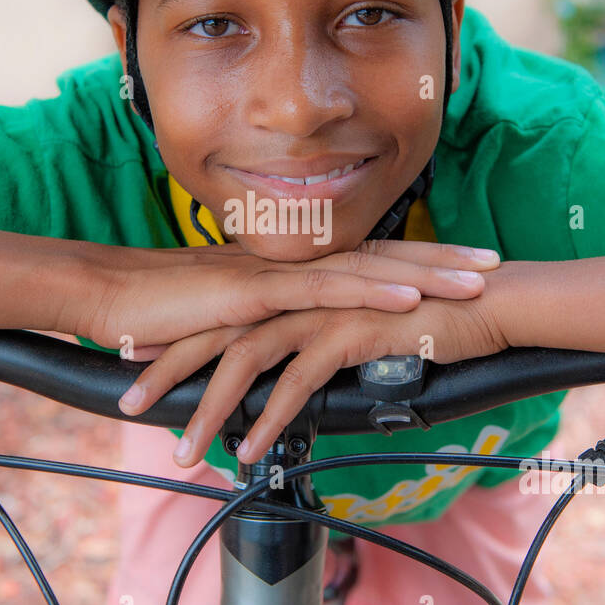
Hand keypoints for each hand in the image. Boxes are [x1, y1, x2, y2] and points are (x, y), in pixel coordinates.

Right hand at [77, 238, 499, 354]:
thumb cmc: (160, 314)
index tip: (462, 263)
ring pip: (365, 266)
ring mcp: (274, 272)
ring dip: (426, 272)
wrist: (107, 298)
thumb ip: (265, 332)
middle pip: (380, 252)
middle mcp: (289, 261)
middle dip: (442, 257)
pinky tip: (411, 296)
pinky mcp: (254, 294)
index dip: (416, 258)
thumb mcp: (226, 326)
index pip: (364, 256)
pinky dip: (372, 290)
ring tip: (476, 281)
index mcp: (288, 267)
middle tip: (496, 262)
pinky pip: (324, 291)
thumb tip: (297, 353)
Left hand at [118, 281, 507, 466]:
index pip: (221, 316)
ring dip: (209, 407)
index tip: (139, 366)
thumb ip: (321, 349)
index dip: (177, 340)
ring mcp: (323, 309)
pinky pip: (296, 381)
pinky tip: (249, 450)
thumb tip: (296, 385)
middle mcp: (300, 295)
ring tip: (183, 450)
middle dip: (167, 370)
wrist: (487, 300)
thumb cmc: (427, 318)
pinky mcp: (350, 331)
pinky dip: (268, 419)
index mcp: (297, 291)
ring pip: (245, 358)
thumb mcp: (358, 334)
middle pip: (215, 332)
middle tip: (128, 405)